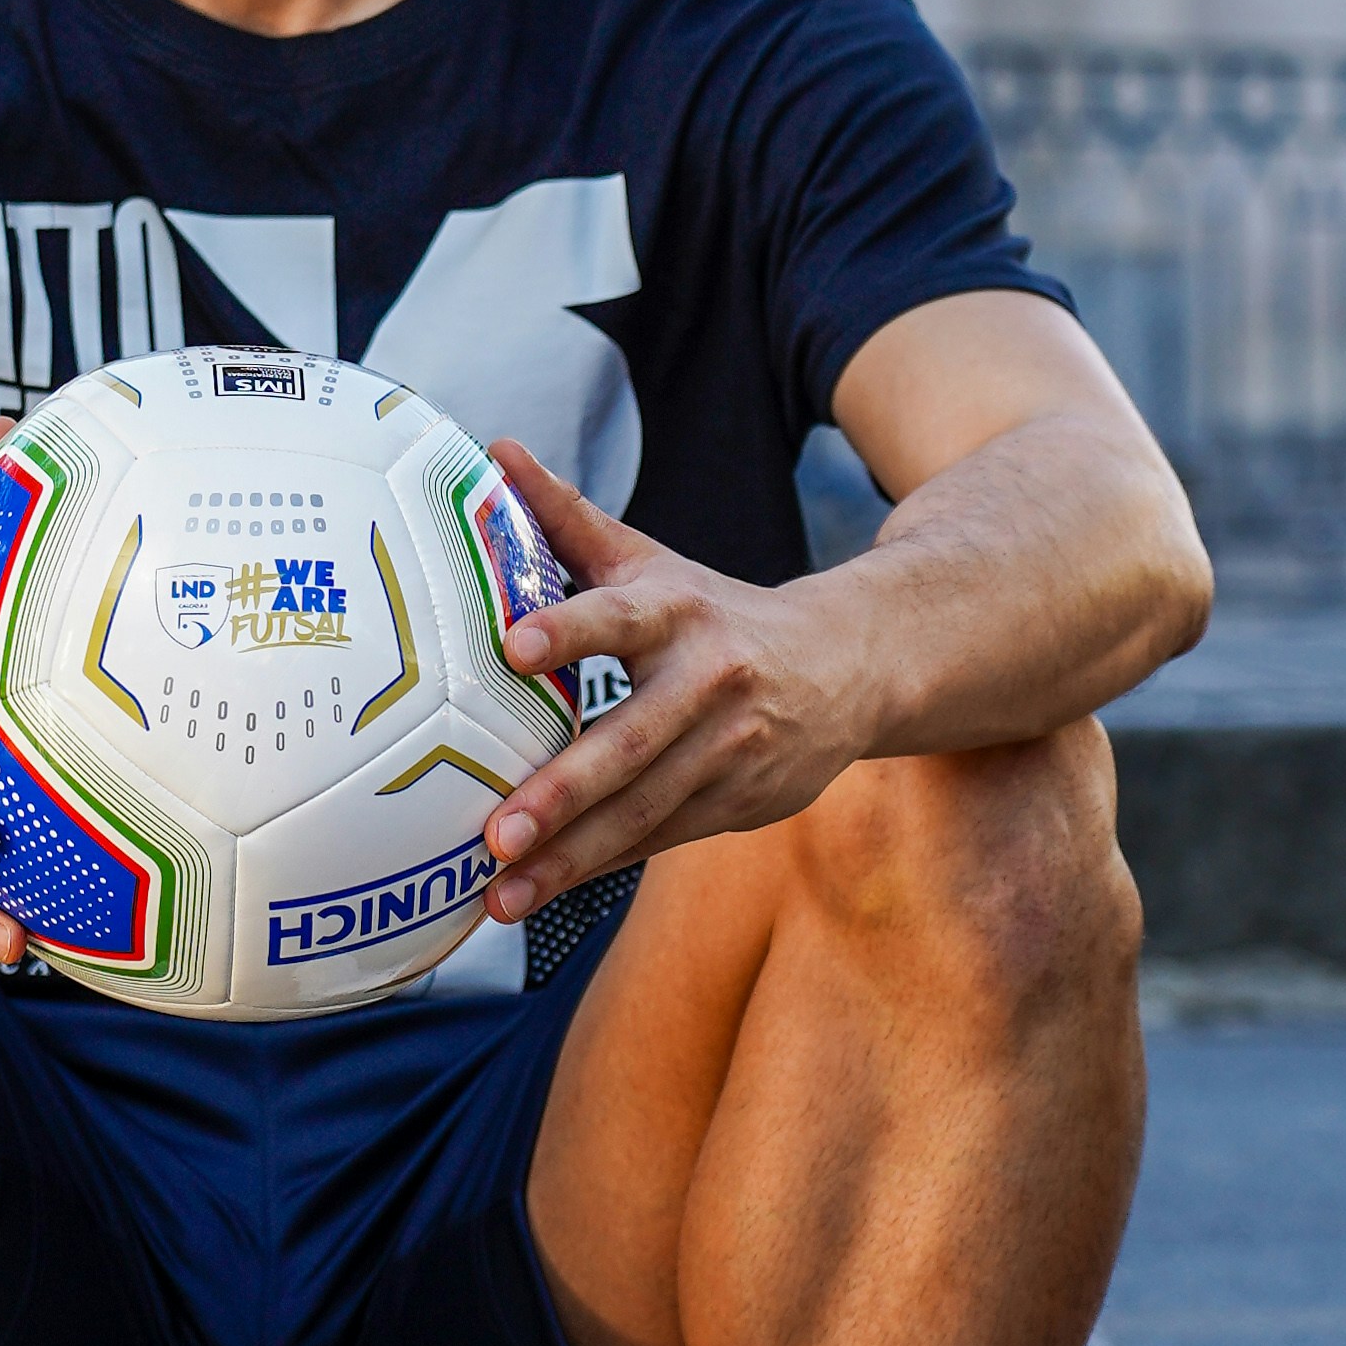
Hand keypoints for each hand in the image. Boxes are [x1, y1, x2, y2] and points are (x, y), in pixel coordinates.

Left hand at [475, 440, 876, 908]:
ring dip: (570, 858)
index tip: (512, 646)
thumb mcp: (654, 561)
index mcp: (678, 613)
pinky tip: (542, 895)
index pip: (618, 617)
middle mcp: (708, 682)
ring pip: (642, 811)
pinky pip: (659, 841)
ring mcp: (728, 751)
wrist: (851, 666)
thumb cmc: (718, 613)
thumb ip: (569, 518)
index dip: (568, 629)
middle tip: (496, 833)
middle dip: (561, 793)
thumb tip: (495, 450)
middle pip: (629, 743)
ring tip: (501, 895)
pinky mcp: (738, 802)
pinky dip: (599, 870)